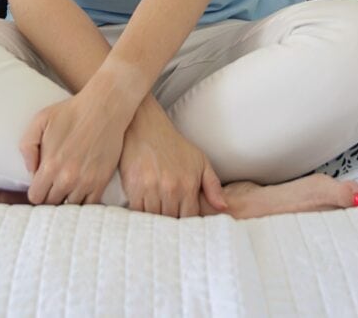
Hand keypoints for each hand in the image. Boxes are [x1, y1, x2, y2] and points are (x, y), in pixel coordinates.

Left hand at [19, 91, 126, 205]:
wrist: (104, 107)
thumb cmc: (70, 111)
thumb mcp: (40, 120)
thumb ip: (27, 146)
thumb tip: (30, 171)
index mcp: (50, 165)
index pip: (36, 196)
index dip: (36, 191)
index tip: (40, 184)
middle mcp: (67, 178)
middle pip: (52, 204)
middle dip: (50, 196)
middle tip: (53, 186)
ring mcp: (86, 181)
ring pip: (70, 206)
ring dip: (66, 199)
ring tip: (66, 189)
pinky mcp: (102, 181)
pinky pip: (90, 205)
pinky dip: (83, 201)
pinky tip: (80, 192)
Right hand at [119, 99, 227, 217]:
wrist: (146, 126)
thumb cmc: (174, 145)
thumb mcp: (199, 161)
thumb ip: (213, 185)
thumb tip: (223, 207)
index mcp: (188, 184)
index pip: (191, 218)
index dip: (188, 225)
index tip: (185, 228)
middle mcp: (171, 188)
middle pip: (172, 221)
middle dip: (171, 227)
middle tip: (170, 231)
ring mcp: (151, 188)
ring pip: (154, 219)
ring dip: (155, 224)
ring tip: (156, 227)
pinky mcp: (134, 186)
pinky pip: (137, 212)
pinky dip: (140, 216)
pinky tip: (142, 218)